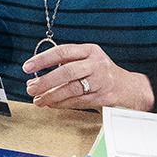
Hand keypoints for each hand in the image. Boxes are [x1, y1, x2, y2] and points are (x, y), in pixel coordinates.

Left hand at [21, 43, 153, 111]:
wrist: (130, 88)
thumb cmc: (102, 73)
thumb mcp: (86, 62)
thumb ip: (62, 67)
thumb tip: (33, 79)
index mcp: (90, 51)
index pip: (63, 52)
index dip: (43, 59)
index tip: (27, 67)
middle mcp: (96, 64)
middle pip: (67, 71)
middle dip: (46, 81)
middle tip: (31, 88)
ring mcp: (101, 81)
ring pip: (71, 89)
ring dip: (51, 96)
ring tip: (39, 100)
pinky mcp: (103, 97)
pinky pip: (77, 102)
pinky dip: (62, 104)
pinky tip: (52, 105)